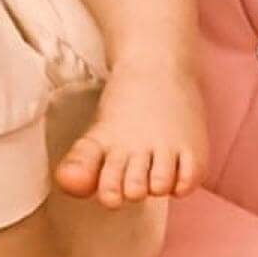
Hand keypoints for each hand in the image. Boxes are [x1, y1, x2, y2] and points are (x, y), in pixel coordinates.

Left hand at [55, 63, 208, 204]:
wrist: (157, 64)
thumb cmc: (125, 106)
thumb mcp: (98, 133)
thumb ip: (81, 163)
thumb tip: (64, 183)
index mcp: (109, 143)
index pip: (106, 186)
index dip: (109, 191)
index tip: (113, 185)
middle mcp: (137, 144)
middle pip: (133, 191)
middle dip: (132, 189)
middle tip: (136, 169)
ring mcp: (167, 144)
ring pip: (159, 187)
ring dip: (157, 186)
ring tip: (155, 168)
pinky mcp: (193, 145)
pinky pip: (188, 181)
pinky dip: (181, 183)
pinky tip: (175, 168)